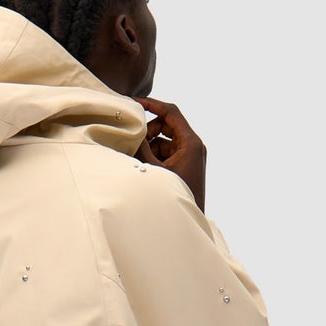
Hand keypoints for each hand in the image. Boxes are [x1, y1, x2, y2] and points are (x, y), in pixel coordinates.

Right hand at [134, 97, 206, 212]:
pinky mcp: (185, 164)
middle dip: (148, 131)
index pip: (171, 112)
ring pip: (164, 139)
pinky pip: (166, 151)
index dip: (152, 104)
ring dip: (149, 146)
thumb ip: (142, 148)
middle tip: (133, 141)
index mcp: (191, 143)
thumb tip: (131, 130)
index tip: (135, 102)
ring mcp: (190, 155)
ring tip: (137, 159)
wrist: (185, 223)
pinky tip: (144, 167)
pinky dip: (154, 155)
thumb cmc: (173, 197)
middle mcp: (193, 146)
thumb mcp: (154, 169)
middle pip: (166, 125)